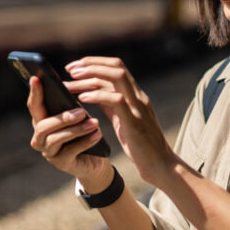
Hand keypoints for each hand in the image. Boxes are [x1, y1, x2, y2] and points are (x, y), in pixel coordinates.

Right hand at [26, 76, 112, 187]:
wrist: (95, 160)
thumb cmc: (83, 132)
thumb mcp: (76, 116)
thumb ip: (68, 104)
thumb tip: (70, 85)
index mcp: (41, 122)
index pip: (34, 106)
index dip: (34, 93)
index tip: (37, 78)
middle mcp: (39, 138)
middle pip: (43, 126)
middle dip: (62, 118)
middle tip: (81, 111)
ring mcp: (49, 152)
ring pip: (56, 139)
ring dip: (76, 130)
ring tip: (94, 123)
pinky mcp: (61, 163)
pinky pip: (71, 151)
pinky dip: (85, 142)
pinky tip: (97, 134)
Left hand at [65, 57, 177, 184]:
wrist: (160, 165)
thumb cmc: (141, 146)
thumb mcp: (124, 120)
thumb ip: (111, 106)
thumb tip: (92, 93)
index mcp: (136, 95)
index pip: (116, 67)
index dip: (95, 63)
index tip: (75, 67)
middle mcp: (139, 96)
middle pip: (116, 66)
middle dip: (91, 64)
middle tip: (69, 69)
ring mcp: (138, 107)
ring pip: (117, 77)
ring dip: (91, 75)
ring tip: (71, 80)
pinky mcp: (134, 121)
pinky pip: (116, 100)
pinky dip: (97, 95)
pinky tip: (82, 98)